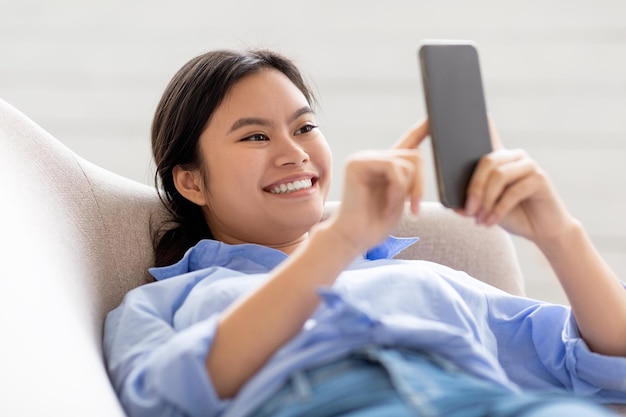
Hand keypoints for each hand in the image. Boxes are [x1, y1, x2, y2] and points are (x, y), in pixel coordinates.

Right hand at [328, 120, 427, 252]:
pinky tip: (388, 202)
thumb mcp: (401, 197)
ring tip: (395, 207)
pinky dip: (397, 189)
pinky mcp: (357, 164)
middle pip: (414, 155)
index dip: (423, 129)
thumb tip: (419, 157)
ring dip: (407, 189)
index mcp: (384, 164)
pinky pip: (393, 168)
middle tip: (414, 207)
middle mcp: (373, 157)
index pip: (408, 141)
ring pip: (406, 162)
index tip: (435, 117)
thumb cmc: (376, 223)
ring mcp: (363, 158)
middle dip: (419, 183)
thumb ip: (410, 177)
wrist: (354, 238)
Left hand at [462, 120, 574, 244]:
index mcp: (497, 158)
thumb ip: (468, 203)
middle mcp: (513, 155)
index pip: (485, 135)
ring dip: (485, 200)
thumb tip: (452, 205)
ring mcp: (528, 164)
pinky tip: (491, 221)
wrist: (543, 230)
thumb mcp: (484, 208)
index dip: (475, 123)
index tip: (452, 116)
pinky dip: (499, 209)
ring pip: (498, 175)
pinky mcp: (540, 178)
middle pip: (486, 161)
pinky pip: (513, 191)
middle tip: (467, 211)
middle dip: (473, 188)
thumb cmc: (511, 215)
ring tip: (480, 219)